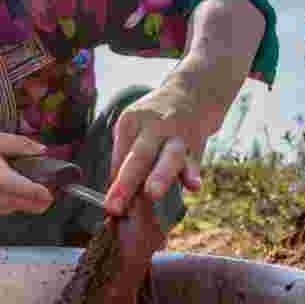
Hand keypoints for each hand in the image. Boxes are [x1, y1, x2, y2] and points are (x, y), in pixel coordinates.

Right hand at [0, 131, 54, 215]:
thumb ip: (16, 144)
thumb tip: (41, 149)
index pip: (32, 192)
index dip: (50, 187)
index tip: (55, 176)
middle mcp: (0, 197)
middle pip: (38, 206)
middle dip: (47, 191)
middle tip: (43, 172)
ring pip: (30, 208)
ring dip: (36, 195)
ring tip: (26, 174)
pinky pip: (18, 207)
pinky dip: (23, 197)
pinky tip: (13, 181)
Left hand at [104, 83, 213, 216]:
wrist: (191, 96)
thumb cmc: (154, 120)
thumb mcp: (134, 128)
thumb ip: (124, 157)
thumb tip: (113, 192)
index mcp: (131, 121)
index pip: (120, 155)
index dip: (114, 182)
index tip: (109, 206)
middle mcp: (154, 126)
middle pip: (139, 155)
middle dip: (127, 181)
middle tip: (116, 206)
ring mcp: (177, 135)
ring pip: (169, 155)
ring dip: (160, 175)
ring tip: (152, 193)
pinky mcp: (195, 145)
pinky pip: (194, 161)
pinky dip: (193, 173)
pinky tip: (193, 186)